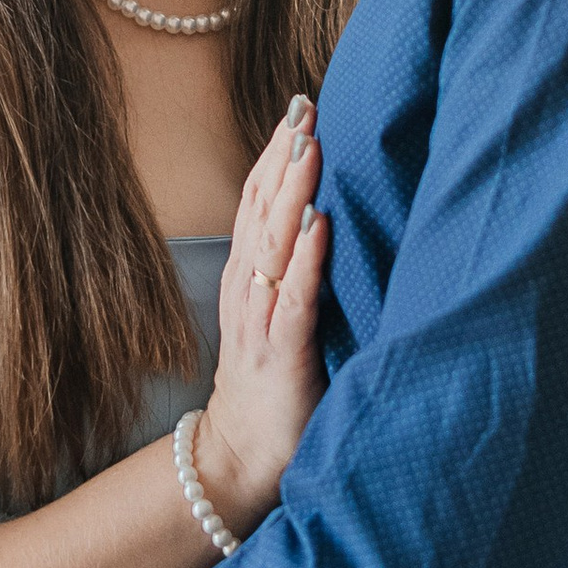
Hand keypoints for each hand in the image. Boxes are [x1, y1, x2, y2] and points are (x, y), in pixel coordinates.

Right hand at [193, 98, 328, 539]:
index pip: (258, 205)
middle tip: (304, 107)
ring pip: (272, 246)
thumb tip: (327, 222)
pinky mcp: (282, 358)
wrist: (241, 461)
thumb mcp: (279, 320)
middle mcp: (250, 293)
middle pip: (261, 212)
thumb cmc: (273, 389)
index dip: (274, 156)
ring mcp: (262, 324)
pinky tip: (320, 226)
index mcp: (251, 281)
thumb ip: (294, 275)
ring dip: (291, 193)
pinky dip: (305, 262)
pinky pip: (293, 302)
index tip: (298, 108)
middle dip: (283, 158)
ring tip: (310, 145)